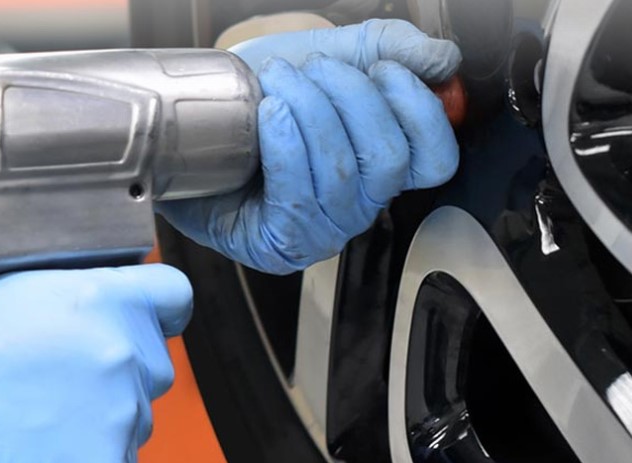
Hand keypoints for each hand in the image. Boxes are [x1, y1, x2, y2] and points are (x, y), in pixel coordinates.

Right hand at [0, 264, 192, 462]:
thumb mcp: (7, 286)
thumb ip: (66, 290)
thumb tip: (82, 296)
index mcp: (103, 298)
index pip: (172, 294)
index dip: (154, 308)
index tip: (138, 320)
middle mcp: (122, 353)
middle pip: (152, 362)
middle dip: (115, 369)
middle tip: (61, 379)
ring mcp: (120, 414)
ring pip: (134, 417)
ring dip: (100, 418)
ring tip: (41, 417)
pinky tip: (43, 450)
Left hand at [157, 19, 462, 274]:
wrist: (187, 117)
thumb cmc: (255, 95)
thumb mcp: (327, 56)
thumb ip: (387, 49)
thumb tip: (443, 61)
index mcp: (379, 165)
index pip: (436, 159)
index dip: (420, 111)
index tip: (384, 69)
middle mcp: (358, 205)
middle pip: (390, 161)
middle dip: (352, 99)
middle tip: (313, 69)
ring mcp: (319, 231)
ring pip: (343, 174)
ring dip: (312, 114)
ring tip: (279, 83)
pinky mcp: (276, 244)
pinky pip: (299, 197)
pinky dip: (288, 146)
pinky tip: (270, 115)